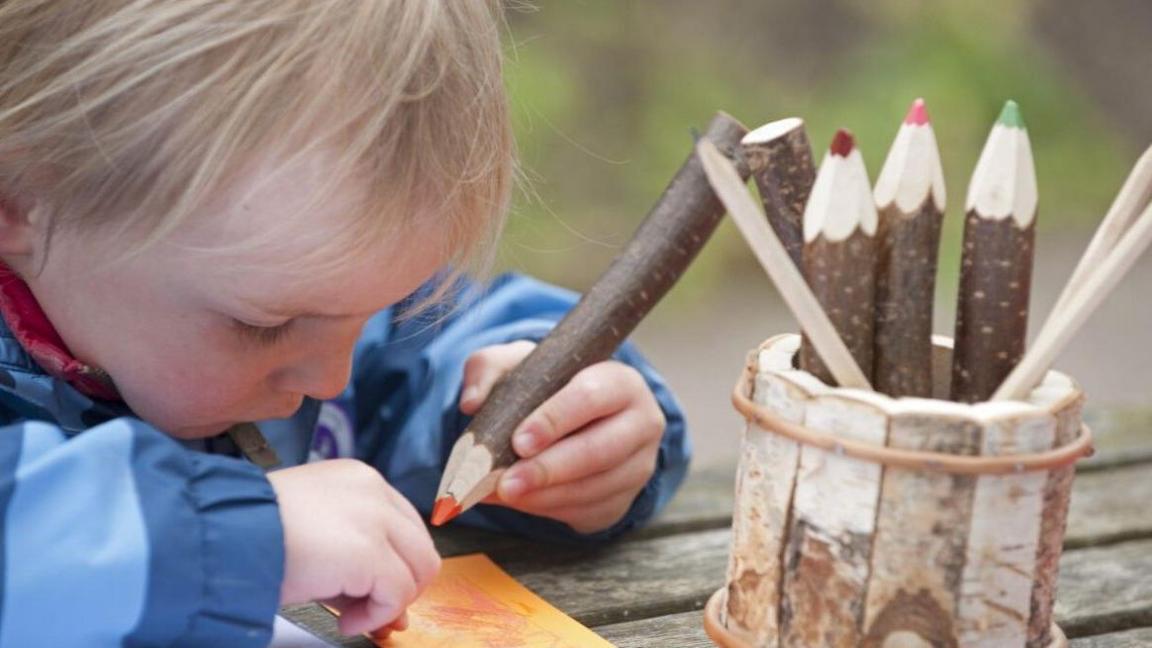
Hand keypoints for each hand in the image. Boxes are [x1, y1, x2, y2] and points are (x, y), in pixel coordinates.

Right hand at [268, 460, 439, 635]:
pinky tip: (344, 621)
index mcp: (359, 480)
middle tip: (368, 612)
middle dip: (402, 588)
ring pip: (420, 570)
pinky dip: (375, 617)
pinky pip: (397, 594)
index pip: (405, 527)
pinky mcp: (368, 551)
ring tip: (350, 615)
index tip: (375, 594)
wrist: (219, 535)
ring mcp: (374, 518)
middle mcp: (373, 490)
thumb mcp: (314, 538)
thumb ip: (358, 566)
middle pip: (421, 548)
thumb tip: (395, 610)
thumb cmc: (251, 534)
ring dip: (389, 603)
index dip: (397, 567)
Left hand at [460, 341, 665, 533]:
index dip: (555, 420)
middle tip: (507, 483)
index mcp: (620, 381)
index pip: (592, 397)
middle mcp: (642, 422)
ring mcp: (638, 465)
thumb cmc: (548, 388)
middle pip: (599, 450)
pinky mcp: (625, 499)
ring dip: (544, 497)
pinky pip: (589, 511)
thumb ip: (489, 368)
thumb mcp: (518, 365)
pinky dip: (550, 510)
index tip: (519, 441)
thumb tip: (471, 401)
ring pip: (594, 488)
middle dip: (548, 470)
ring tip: (503, 495)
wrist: (576, 421)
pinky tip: (521, 502)